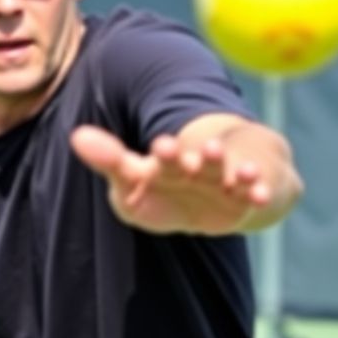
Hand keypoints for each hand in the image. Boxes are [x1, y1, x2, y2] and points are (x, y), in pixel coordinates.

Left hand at [70, 124, 275, 234]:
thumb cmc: (163, 188)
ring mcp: (225, 183)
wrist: (207, 202)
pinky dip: (259, 195)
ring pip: (232, 175)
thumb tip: (76, 135)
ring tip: (243, 172)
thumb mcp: (133, 178)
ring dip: (237, 171)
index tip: (162, 147)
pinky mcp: (244, 202)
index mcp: (171, 160)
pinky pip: (254, 197)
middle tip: (208, 149)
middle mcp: (201, 166)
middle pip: (203, 160)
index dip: (167, 152)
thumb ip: (110, 161)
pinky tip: (262, 196)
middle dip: (206, 156)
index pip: (168, 155)